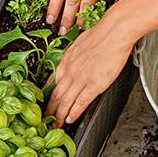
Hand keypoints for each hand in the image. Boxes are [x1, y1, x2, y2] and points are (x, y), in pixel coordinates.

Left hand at [47, 5, 136, 125]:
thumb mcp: (79, 44)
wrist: (114, 31)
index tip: (43, 104)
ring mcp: (80, 79)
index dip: (46, 96)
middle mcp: (69, 71)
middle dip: (49, 110)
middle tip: (44, 120)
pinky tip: (70, 119)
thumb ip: (73, 56)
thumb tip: (72, 60)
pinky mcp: (93, 85)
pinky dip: (74, 112)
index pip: (51, 83)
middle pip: (55, 95)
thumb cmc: (101, 34)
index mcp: (65, 61)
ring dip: (58, 115)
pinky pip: (80, 102)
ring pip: (64, 101)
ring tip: (55, 125)